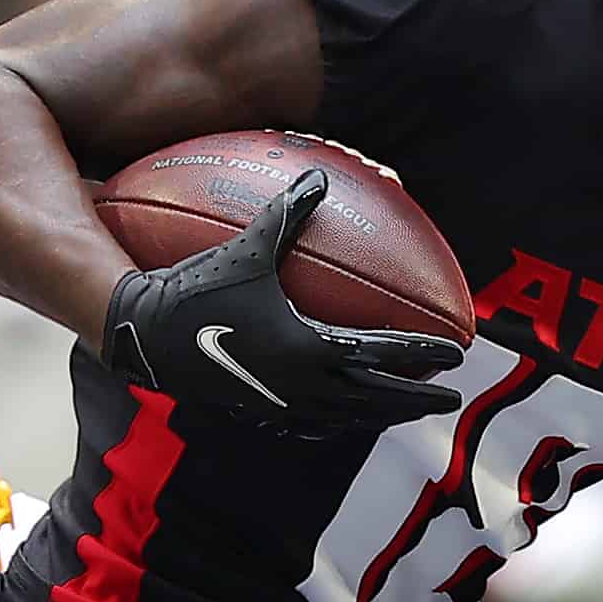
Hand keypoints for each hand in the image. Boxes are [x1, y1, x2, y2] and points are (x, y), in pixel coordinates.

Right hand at [102, 168, 465, 427]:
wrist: (145, 336)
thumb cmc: (197, 287)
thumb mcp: (248, 246)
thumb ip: (288, 212)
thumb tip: (320, 176)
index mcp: (308, 347)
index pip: (383, 353)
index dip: (423, 353)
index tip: (457, 355)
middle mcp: (302, 385)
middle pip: (377, 399)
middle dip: (419, 399)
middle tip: (452, 398)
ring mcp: (282, 406)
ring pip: (350, 418)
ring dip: (385, 413)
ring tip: (410, 408)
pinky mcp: (261, 414)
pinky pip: (315, 425)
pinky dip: (343, 421)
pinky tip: (350, 416)